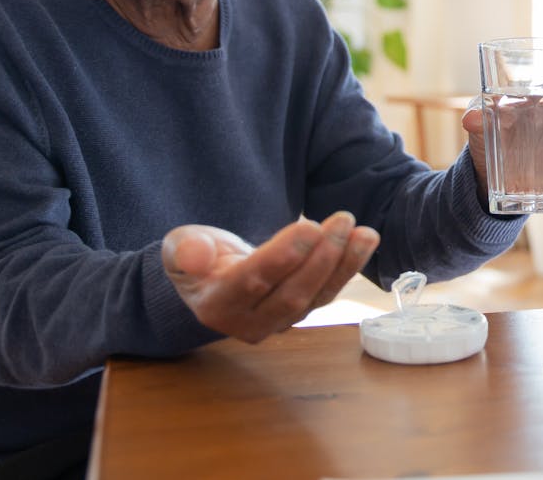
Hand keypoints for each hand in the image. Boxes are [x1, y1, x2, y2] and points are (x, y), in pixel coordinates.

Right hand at [162, 212, 379, 342]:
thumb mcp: (178, 247)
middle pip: (291, 294)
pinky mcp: (299, 313)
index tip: (310, 227)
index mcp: (216, 305)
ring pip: (315, 297)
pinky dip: (348, 267)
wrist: (209, 279)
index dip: (282, 257)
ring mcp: (277, 322)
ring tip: (364, 232)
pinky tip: (365, 241)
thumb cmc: (195, 257)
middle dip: (321, 258)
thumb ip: (185, 250)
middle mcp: (249, 322)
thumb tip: (196, 255)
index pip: (252, 282)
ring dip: (343, 264)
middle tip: (343, 220)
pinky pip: (327, 292)